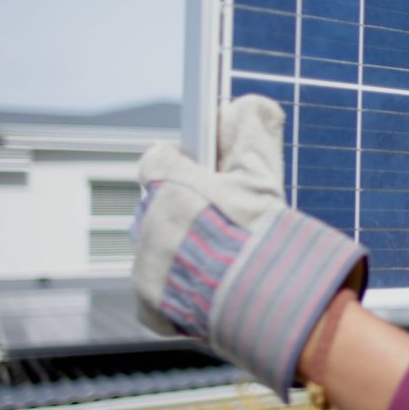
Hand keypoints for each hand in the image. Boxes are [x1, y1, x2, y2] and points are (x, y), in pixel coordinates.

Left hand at [130, 94, 367, 400]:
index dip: (190, 164)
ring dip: (189, 251)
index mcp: (163, 182)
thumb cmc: (259, 231)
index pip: (161, 158)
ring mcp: (145, 266)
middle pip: (164, 205)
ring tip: (230, 261)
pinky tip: (217, 288)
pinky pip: (163, 292)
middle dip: (192, 210)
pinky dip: (186, 290)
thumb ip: (254, 129)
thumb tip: (251, 103)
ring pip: (163, 249)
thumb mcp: (263, 171)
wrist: (260, 299)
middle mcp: (145, 222)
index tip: (213, 172)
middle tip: (231, 222)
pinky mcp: (150, 306)